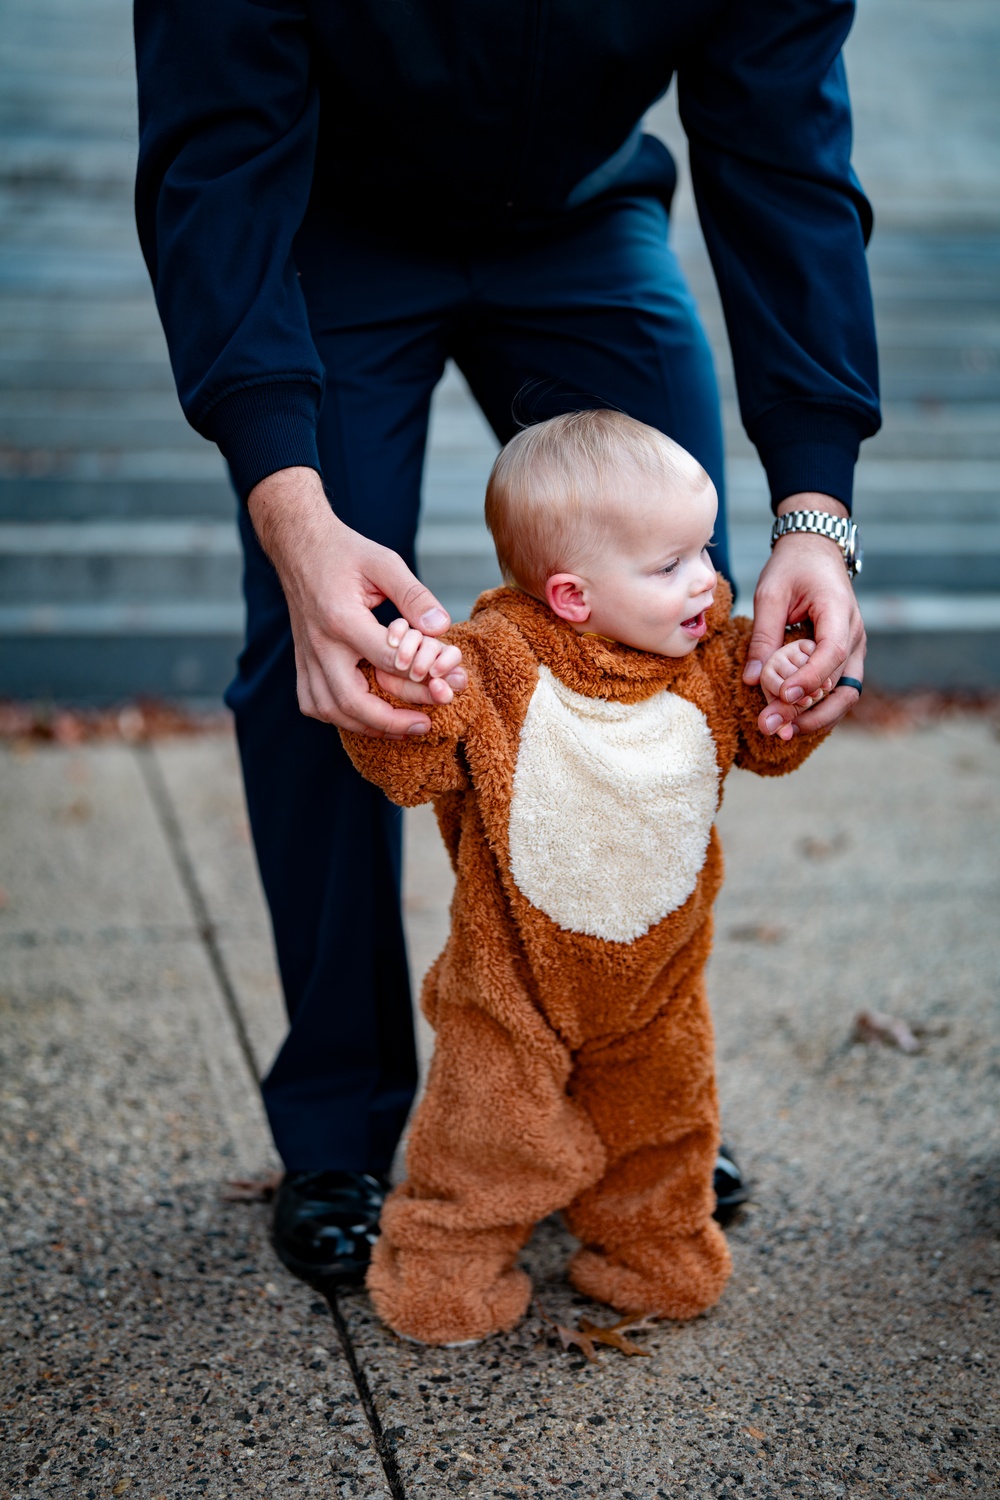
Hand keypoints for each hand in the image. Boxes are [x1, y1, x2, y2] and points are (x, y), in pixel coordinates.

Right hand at [248, 467, 467, 736]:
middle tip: (424, 725)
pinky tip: (364, 718)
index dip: (419, 675)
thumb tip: (441, 626)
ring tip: (400, 730)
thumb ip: (414, 595)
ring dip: (366, 726)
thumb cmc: (345, 552)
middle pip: (352, 700)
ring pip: (331, 709)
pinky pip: (315, 704)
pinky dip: (339, 717)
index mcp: (341, 618)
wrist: (298, 545)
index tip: (444, 682)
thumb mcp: (384, 562)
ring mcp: (306, 656)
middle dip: (390, 721)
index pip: (386, 661)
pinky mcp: (301, 662)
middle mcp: (319, 644)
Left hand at [743, 492, 864, 735]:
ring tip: (783, 732)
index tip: (784, 697)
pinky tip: (792, 721)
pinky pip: (838, 691)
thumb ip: (764, 636)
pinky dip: (818, 709)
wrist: (815, 551)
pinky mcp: (845, 658)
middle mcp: (855, 634)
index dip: (810, 679)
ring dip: (817, 718)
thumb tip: (753, 680)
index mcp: (839, 611)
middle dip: (808, 711)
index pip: (833, 653)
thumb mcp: (770, 593)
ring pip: (846, 695)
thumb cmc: (793, 567)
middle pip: (841, 684)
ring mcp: (854, 649)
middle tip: (775, 728)